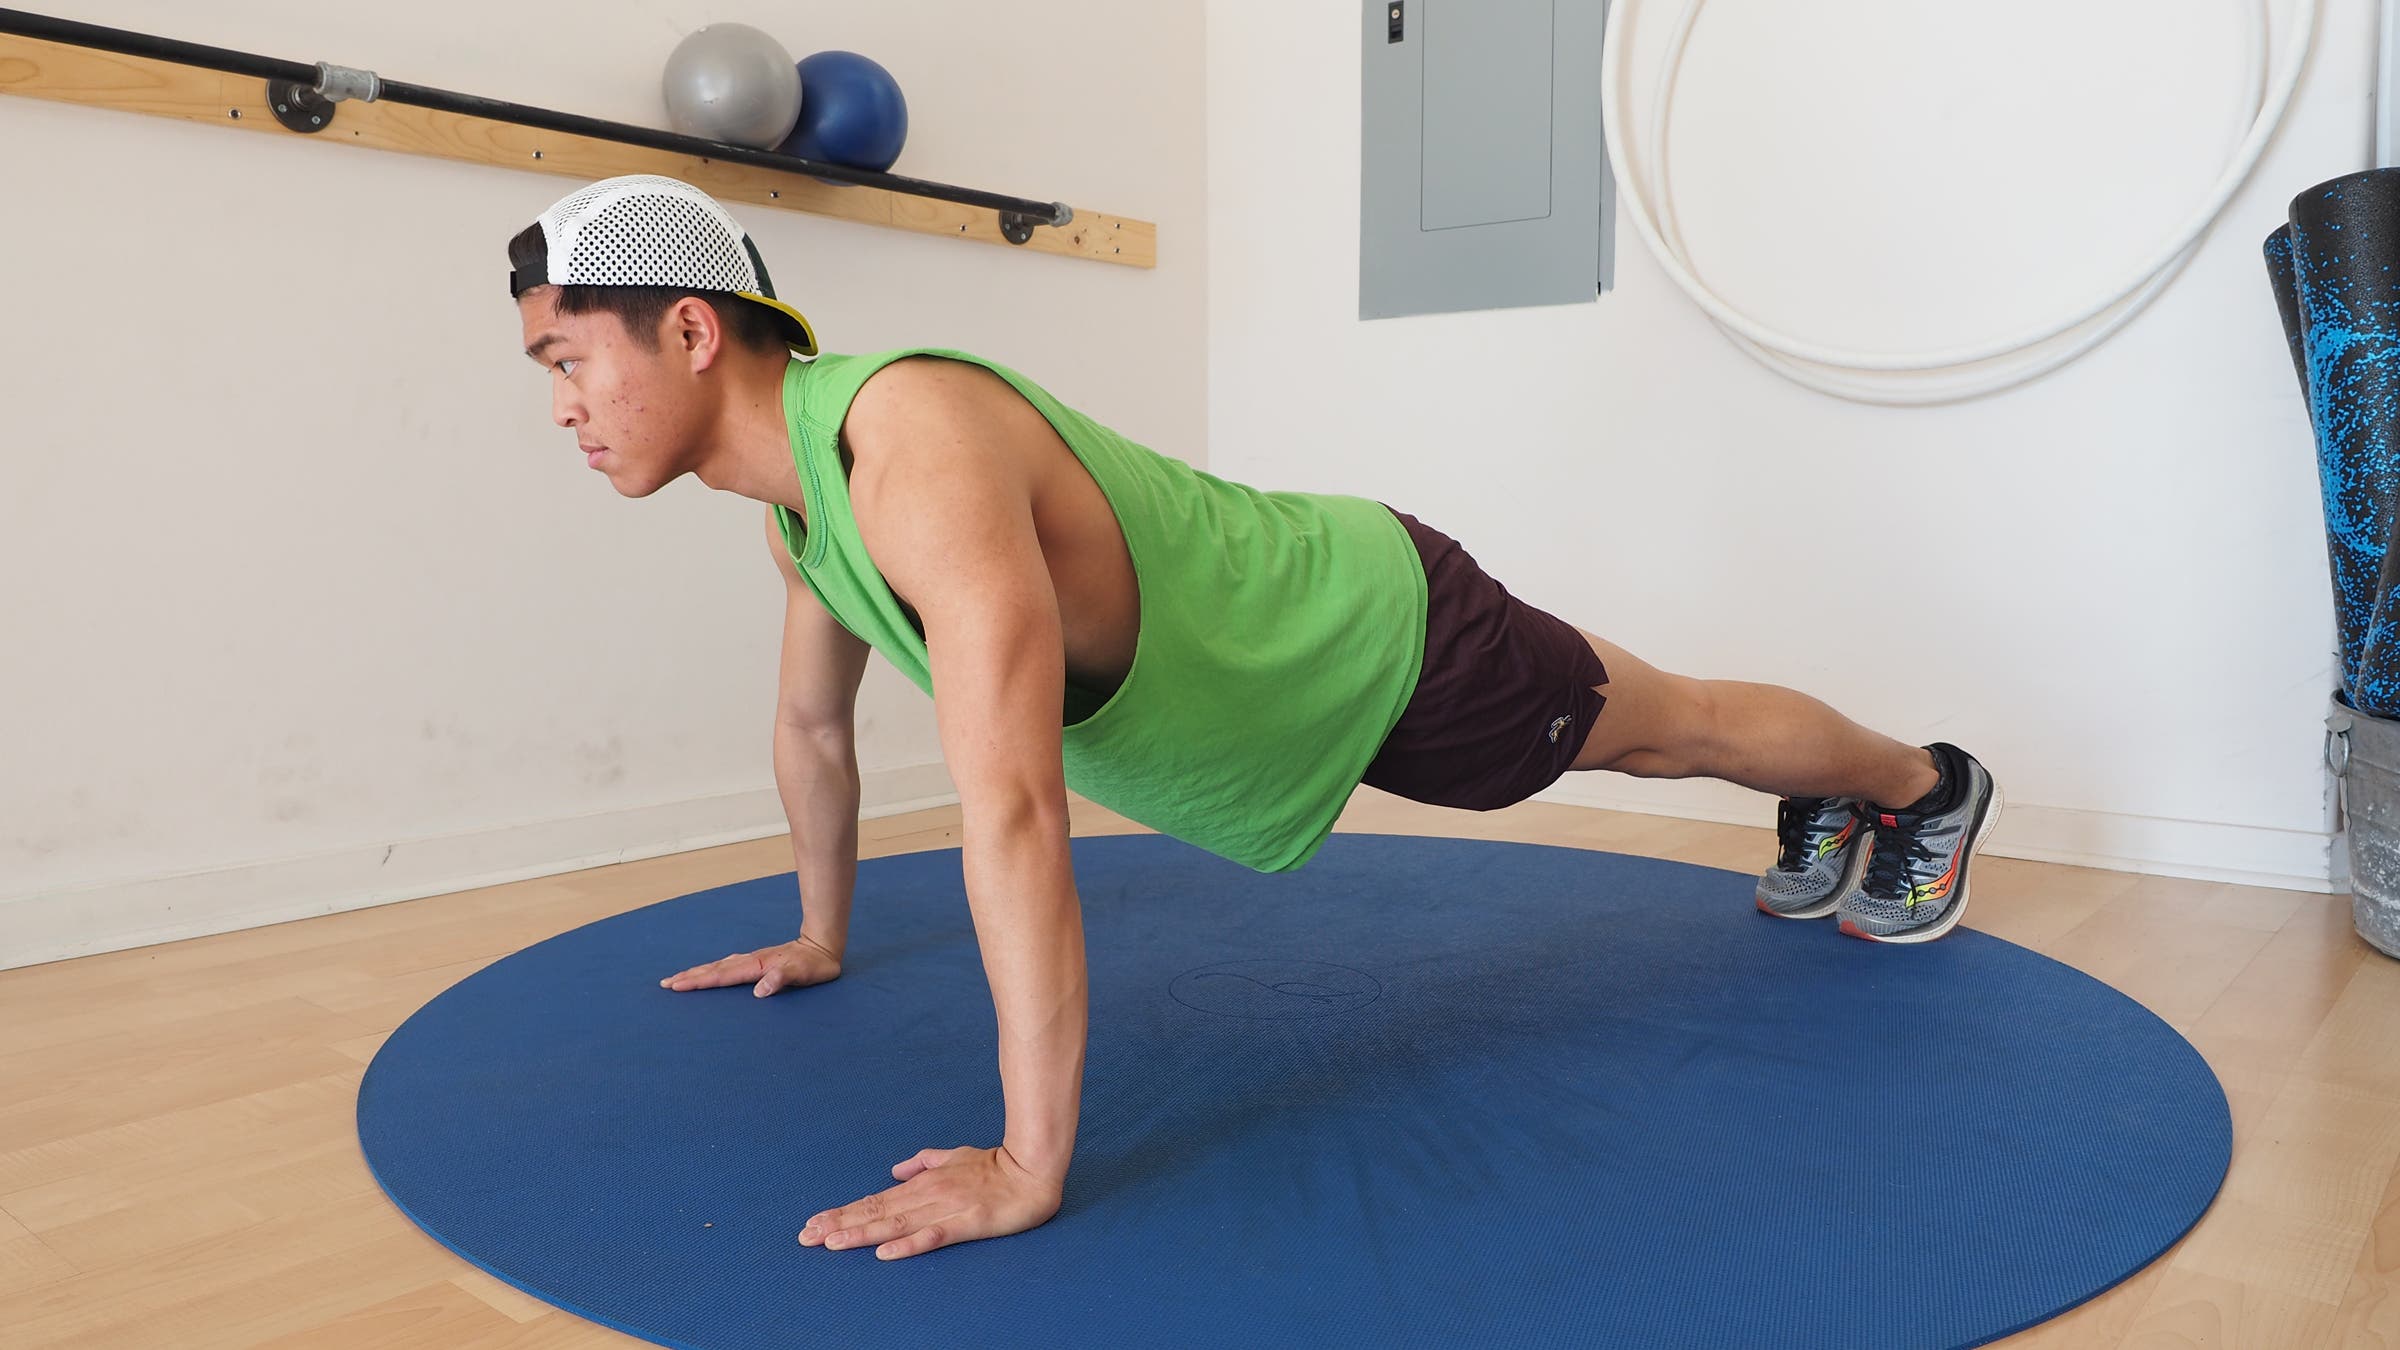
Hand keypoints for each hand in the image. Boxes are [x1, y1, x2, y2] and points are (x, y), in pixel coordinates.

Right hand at [659, 935, 840, 997]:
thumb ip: (782, 980)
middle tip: (665, 984)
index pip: (722, 976)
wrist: (822, 946)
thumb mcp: (803, 975)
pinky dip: (712, 970)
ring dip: (697, 972)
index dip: (699, 981)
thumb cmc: (814, 965)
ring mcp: (752, 960)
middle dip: (689, 977)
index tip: (678, 985)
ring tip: (677, 979)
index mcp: (757, 966)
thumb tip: (759, 991)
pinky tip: (707, 971)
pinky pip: (727, 966)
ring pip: (718, 966)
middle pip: (714, 969)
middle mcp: (750, 962)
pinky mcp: (756, 962)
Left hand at [798, 1144, 1062, 1260]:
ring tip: (832, 1242)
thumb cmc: (996, 1165)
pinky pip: (934, 1236)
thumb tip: (897, 1170)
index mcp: (924, 1183)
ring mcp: (947, 1208)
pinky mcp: (968, 1223)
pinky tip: (885, 1252)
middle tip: (807, 1237)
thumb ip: (925, 1162)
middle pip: (877, 1212)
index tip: (814, 1223)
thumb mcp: (955, 1156)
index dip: (844, 1212)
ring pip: (897, 1223)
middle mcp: (929, 1194)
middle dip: (840, 1224)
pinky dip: (908, 1244)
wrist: (1034, 1169)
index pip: (875, 1200)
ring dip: (863, 1233)